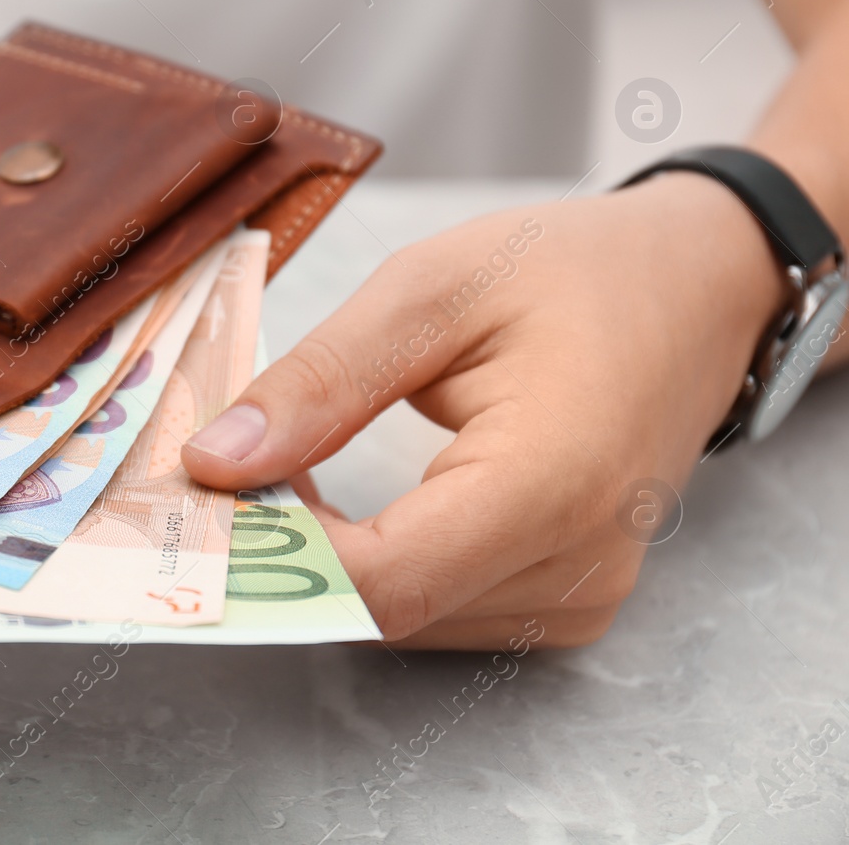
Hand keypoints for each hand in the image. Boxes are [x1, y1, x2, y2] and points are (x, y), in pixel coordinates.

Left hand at [183, 174, 787, 648]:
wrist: (697, 288)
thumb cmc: (572, 271)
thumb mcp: (431, 290)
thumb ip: (321, 383)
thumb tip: (213, 465)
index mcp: (554, 482)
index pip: (384, 581)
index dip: (274, 561)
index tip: (193, 510)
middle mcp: (578, 566)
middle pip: (385, 608)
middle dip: (282, 554)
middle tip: (211, 478)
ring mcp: (581, 596)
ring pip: (401, 618)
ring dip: (320, 562)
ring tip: (276, 474)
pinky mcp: (568, 601)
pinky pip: (439, 608)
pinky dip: (371, 564)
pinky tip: (337, 501)